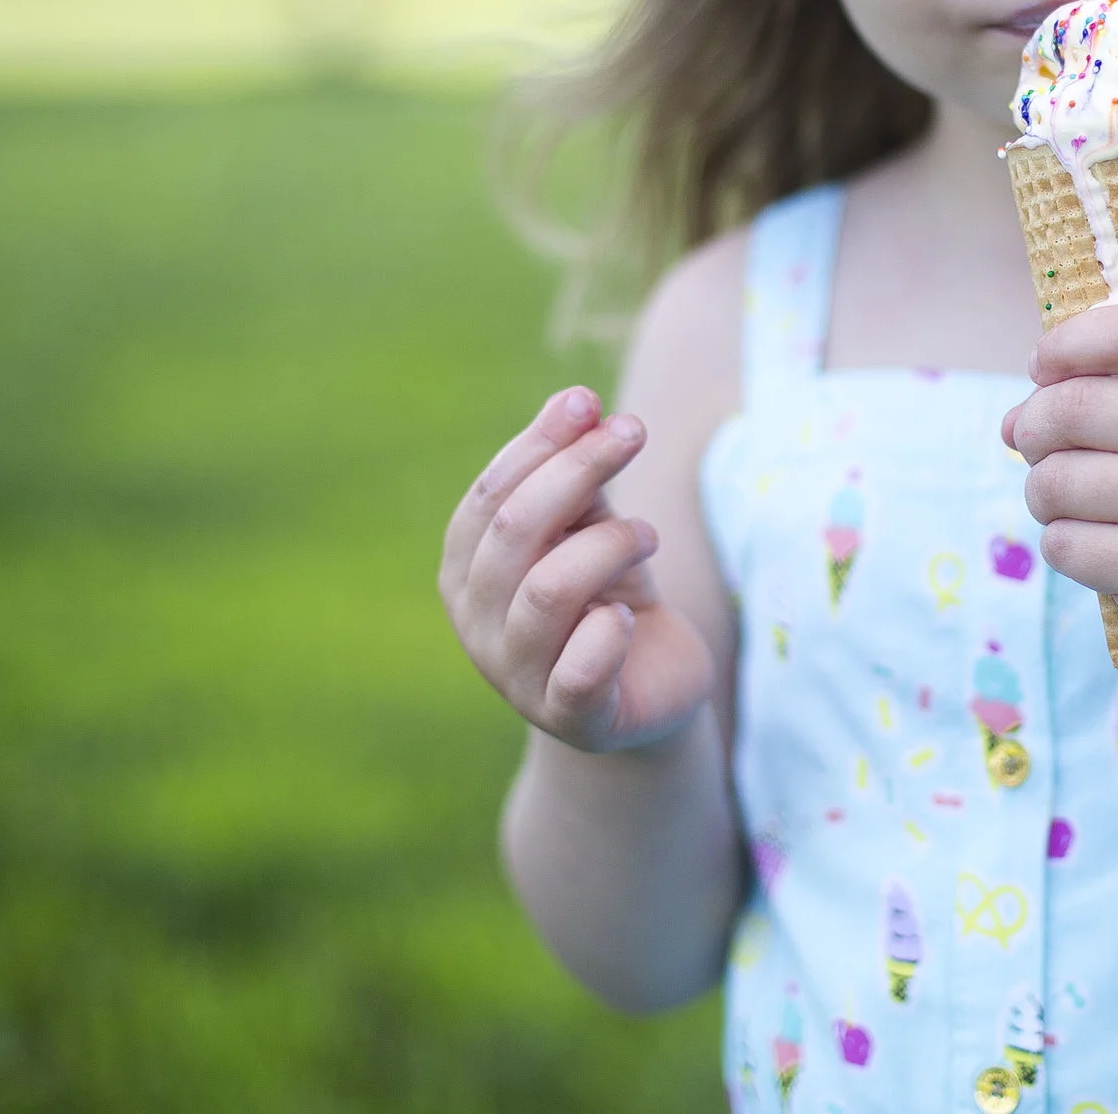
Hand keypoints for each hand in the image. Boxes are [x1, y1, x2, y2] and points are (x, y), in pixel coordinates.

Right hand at [440, 386, 714, 751]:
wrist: (651, 687)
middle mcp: (476, 623)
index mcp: (466, 569)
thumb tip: (579, 402)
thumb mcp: (592, 528)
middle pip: (514, 530)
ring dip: (608, 545)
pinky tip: (630, 615)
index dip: (538, 444)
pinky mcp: (570, 716)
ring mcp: (515, 675)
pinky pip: (578, 670)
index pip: (489, 496)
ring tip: (648, 534)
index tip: (589, 401)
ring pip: (547, 590)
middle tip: (634, 432)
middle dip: (577, 469)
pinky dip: (607, 633)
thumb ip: (579, 477)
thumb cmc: (611, 592)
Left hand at [1001, 304, 1117, 666]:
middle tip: (1038, 444)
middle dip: (1034, 427)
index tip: (1043, 365)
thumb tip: (1013, 422)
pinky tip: (1098, 544)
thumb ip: (1116, 391)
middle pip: (1071, 407)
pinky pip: (1061, 543)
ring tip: (1073, 501)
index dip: (1068, 342)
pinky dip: (1062, 544)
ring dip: (1042, 492)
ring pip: (1054, 480)